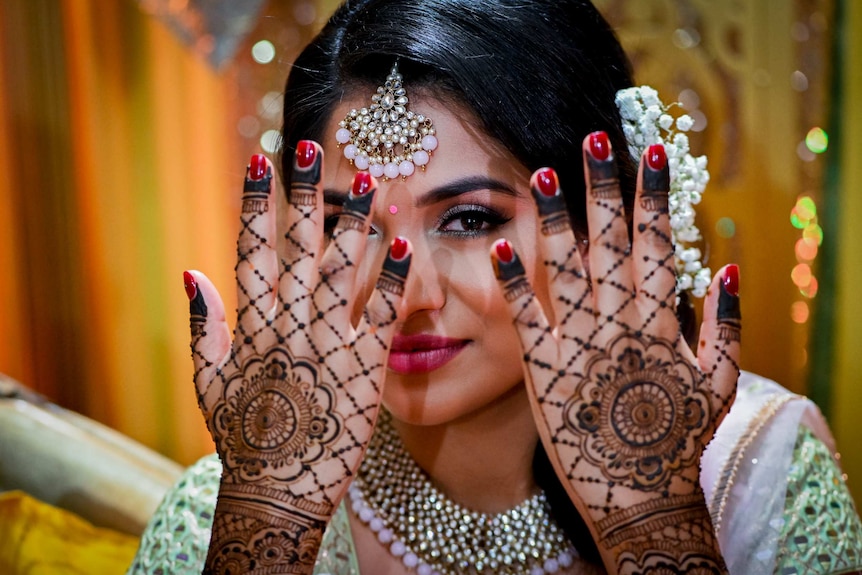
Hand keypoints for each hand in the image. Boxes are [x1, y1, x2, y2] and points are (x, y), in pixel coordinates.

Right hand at [184, 143, 410, 573]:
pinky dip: (393, 277)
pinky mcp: (362, 368)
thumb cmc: (243, 437)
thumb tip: (192, 271)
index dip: (255, 204)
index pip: (249, 251)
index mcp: (248, 326)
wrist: (277, 492)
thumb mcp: (208, 380)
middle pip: (297, 249)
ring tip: (373, 181)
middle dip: (306, 194)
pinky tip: (407, 243)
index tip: (260, 161)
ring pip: (340, 272)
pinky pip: (380, 313)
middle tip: (316, 145)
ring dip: (357, 223)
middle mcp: (285, 327)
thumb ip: (202, 324)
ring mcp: (324, 346)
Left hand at [492, 132, 737, 573]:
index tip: (650, 150)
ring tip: (544, 172)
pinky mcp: (543, 370)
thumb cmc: (679, 440)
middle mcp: (621, 324)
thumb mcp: (721, 383)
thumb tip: (729, 265)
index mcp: (662, 322)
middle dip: (604, 187)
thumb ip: (727, 324)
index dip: (654, 195)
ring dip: (556, 217)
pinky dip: (514, 282)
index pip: (660, 244)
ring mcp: (579, 345)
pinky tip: (500, 246)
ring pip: (567, 269)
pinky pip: (526, 318)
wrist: (638, 496)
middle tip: (593, 137)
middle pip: (611, 243)